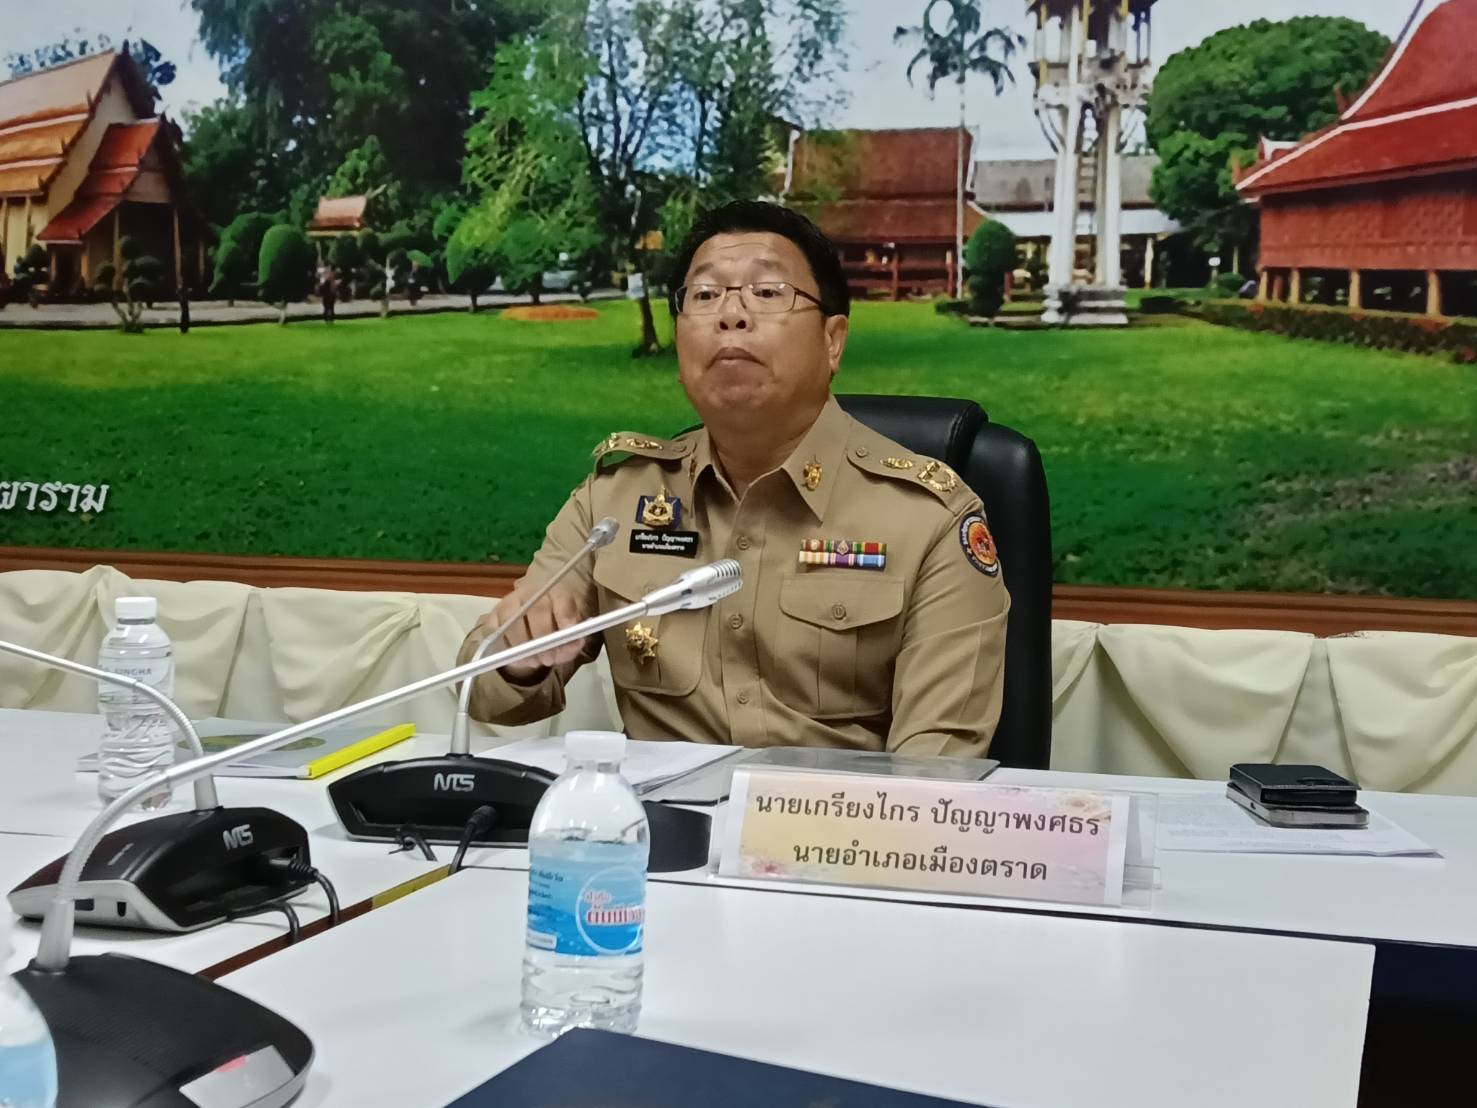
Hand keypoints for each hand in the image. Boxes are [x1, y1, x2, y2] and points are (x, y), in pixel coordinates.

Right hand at [473, 583, 590, 680]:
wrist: (529, 625)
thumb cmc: (552, 629)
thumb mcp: (566, 637)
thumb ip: (572, 643)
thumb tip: (577, 643)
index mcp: (555, 592)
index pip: (561, 598)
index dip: (565, 615)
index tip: (568, 633)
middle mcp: (531, 592)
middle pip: (536, 608)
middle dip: (542, 636)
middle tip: (548, 658)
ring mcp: (509, 602)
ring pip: (512, 618)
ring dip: (522, 643)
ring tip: (533, 661)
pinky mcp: (493, 615)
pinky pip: (494, 630)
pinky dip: (504, 646)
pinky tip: (515, 657)